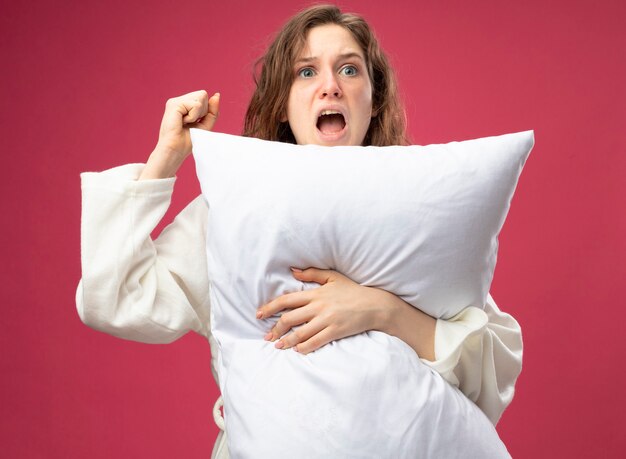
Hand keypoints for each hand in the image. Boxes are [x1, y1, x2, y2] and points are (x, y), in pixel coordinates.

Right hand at [140, 90, 219, 178]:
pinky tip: (183, 122)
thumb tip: (217, 95)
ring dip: (198, 114)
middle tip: (190, 123)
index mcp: (184, 104)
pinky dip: (194, 116)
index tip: (194, 122)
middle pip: (203, 94)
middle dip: (203, 111)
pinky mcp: (174, 104)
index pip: (204, 96)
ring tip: (186, 123)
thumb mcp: (205, 125)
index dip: (206, 111)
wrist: (175, 150)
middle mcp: (178, 100)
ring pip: (201, 97)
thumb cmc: (187, 141)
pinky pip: (196, 105)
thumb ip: (212, 111)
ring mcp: (175, 101)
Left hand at [256, 267, 388, 354]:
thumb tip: (293, 270)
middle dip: (275, 328)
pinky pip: (315, 341)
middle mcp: (319, 307)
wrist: (374, 305)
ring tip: (277, 346)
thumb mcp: (333, 277)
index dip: (270, 307)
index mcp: (316, 293)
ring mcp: (327, 320)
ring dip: (286, 341)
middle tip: (267, 336)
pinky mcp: (335, 331)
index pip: (287, 300)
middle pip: (290, 319)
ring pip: (300, 333)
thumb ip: (312, 273)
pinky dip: (304, 347)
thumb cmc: (353, 291)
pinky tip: (297, 350)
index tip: (259, 314)